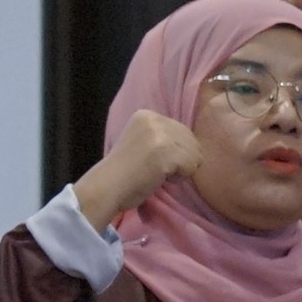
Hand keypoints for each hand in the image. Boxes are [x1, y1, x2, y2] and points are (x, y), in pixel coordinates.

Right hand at [74, 109, 202, 228]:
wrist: (106, 187)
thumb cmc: (123, 170)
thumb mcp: (139, 140)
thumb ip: (161, 134)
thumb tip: (191, 141)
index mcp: (146, 114)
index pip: (182, 130)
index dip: (172, 150)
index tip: (150, 158)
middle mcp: (155, 120)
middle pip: (191, 141)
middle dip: (179, 158)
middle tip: (154, 167)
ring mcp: (161, 135)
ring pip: (195, 154)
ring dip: (180, 169)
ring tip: (156, 172)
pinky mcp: (168, 153)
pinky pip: (192, 167)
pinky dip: (179, 178)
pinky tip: (159, 178)